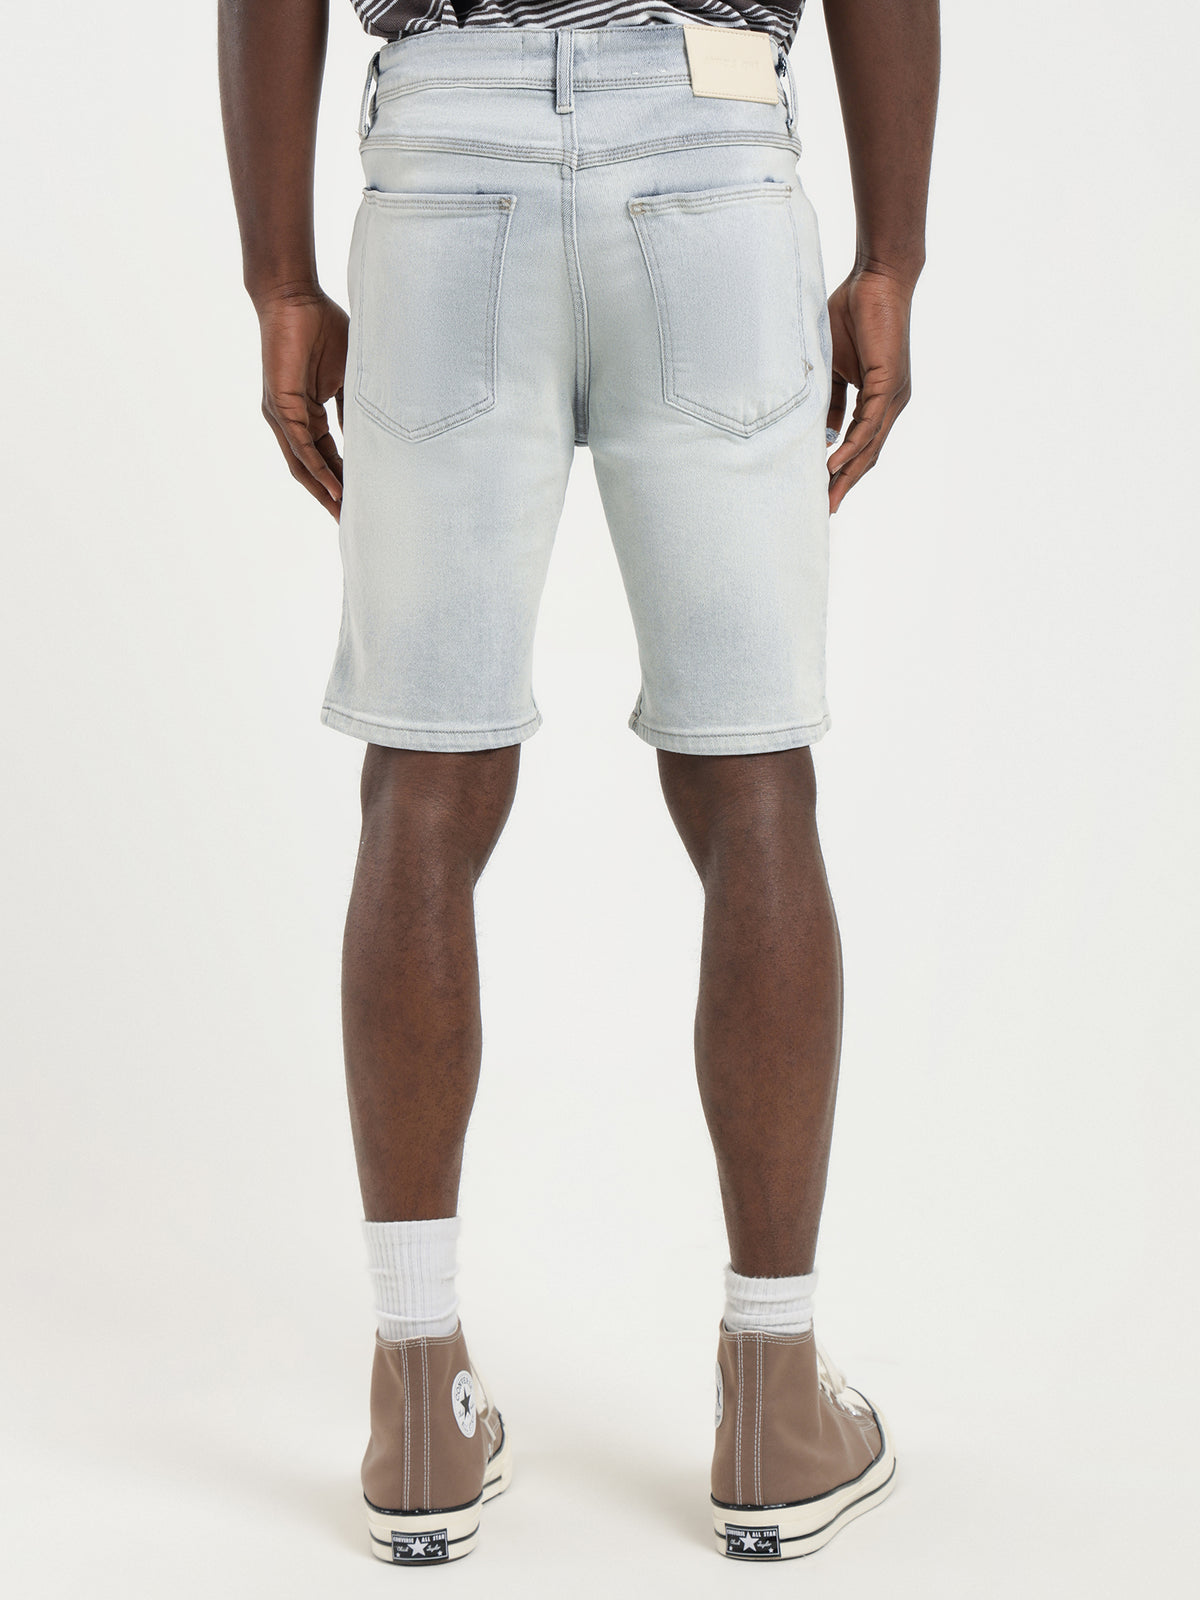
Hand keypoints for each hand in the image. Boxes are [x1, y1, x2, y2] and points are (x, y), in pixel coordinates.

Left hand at [255, 286, 347, 521]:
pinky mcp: (280, 405)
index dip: (343, 480)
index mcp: (306, 412)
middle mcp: (290, 420)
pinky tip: (336, 489)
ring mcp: (282, 415)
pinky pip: (301, 447)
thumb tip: (370, 435)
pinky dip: (319, 470)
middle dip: (332, 498)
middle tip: (353, 524)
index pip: (327, 456)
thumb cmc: (321, 325)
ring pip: (304, 465)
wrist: (294, 295)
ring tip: (345, 516)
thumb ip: (354, 406)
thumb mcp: (347, 375)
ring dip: (325, 493)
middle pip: (312, 470)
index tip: (363, 502)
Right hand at [824, 267, 914, 514]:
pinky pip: (869, 424)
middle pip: (868, 454)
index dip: (844, 470)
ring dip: (848, 474)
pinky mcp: (890, 383)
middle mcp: (891, 403)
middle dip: (847, 483)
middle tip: (826, 510)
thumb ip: (832, 399)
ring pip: (870, 445)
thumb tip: (825, 431)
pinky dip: (852, 446)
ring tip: (829, 497)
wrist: (877, 278)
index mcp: (879, 399)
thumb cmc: (854, 313)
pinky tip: (835, 465)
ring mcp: (894, 395)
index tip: (824, 492)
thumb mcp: (836, 366)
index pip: (861, 444)